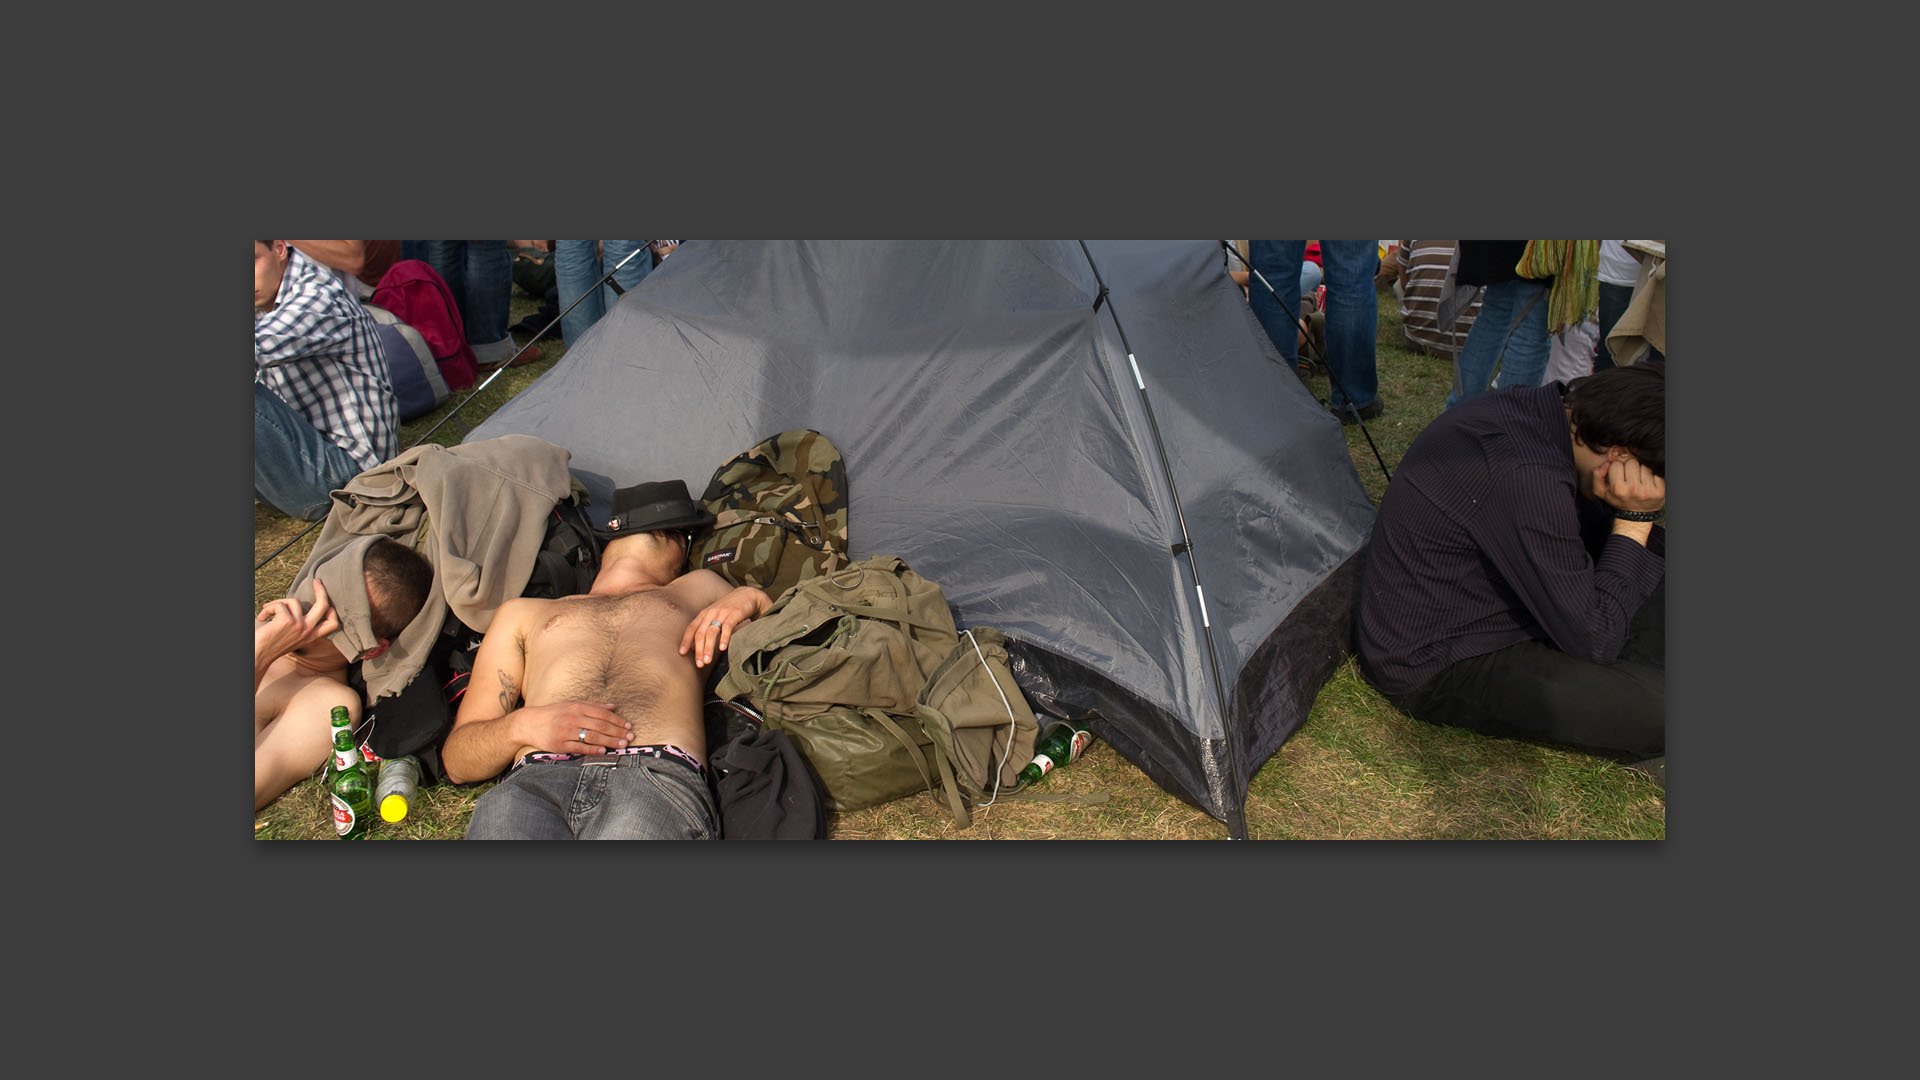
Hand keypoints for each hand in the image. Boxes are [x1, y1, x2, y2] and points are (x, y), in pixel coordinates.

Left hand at [254, 580, 339, 660]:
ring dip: (278, 603)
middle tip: (316, 581)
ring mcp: (298, 626)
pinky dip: (267, 608)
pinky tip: (262, 617)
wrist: (257, 656)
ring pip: (294, 601)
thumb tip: (300, 604)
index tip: (324, 599)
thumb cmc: (270, 645)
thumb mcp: (291, 636)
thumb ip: (300, 625)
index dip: (332, 610)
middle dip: (321, 590)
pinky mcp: (287, 621)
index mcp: (310, 636)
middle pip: (324, 605)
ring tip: (267, 611)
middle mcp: (307, 631)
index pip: (332, 623)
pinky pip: (279, 605)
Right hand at [517, 700, 631, 753]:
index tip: (628, 726)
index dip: (617, 720)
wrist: (529, 723)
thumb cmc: (554, 713)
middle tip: (630, 738)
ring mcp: (566, 731)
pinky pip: (579, 748)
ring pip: (592, 736)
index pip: (602, 713)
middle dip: (617, 732)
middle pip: (600, 725)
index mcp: (577, 707)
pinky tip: (604, 751)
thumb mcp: (572, 704)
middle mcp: (573, 718)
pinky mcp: (560, 744)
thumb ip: (593, 705)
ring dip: (609, 741)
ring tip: (622, 745)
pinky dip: (592, 750)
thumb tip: (613, 706)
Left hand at [680, 586, 770, 667]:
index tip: (682, 653)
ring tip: (708, 661)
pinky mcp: (734, 613)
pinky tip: (722, 648)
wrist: (748, 595)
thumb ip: (704, 629)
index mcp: (704, 614)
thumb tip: (692, 647)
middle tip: (699, 664)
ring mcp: (722, 613)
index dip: (686, 640)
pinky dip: (724, 638)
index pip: (691, 628)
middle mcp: (711, 613)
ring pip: (712, 632)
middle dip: (698, 650)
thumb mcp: (715, 617)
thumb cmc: (730, 610)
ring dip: (709, 648)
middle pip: (700, 633)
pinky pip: (727, 627)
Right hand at [1593, 456, 1664, 514]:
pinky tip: (1649, 483)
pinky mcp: (1660, 491)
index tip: (1619, 474)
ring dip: (1642, 471)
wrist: (1635, 516)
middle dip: (1630, 467)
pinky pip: (1656, 473)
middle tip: (1630, 476)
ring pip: (1645, 466)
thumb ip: (1597, 475)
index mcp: (1618, 489)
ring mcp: (1649, 490)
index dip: (1617, 467)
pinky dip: (1653, 476)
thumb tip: (1608, 462)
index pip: (1617, 464)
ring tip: (1640, 480)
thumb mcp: (1601, 492)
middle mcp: (1634, 489)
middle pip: (1632, 462)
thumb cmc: (1619, 500)